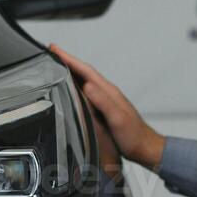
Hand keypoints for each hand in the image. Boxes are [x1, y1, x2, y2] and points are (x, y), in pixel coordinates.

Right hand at [46, 43, 164, 171]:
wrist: (144, 147)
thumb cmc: (133, 136)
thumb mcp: (117, 118)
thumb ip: (103, 101)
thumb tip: (87, 85)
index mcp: (108, 91)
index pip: (86, 71)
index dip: (69, 59)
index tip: (55, 49)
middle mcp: (107, 92)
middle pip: (84, 72)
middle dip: (67, 62)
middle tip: (51, 53)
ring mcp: (106, 100)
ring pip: (85, 81)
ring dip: (71, 72)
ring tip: (57, 66)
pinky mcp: (104, 109)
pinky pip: (87, 92)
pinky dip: (76, 86)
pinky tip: (71, 89)